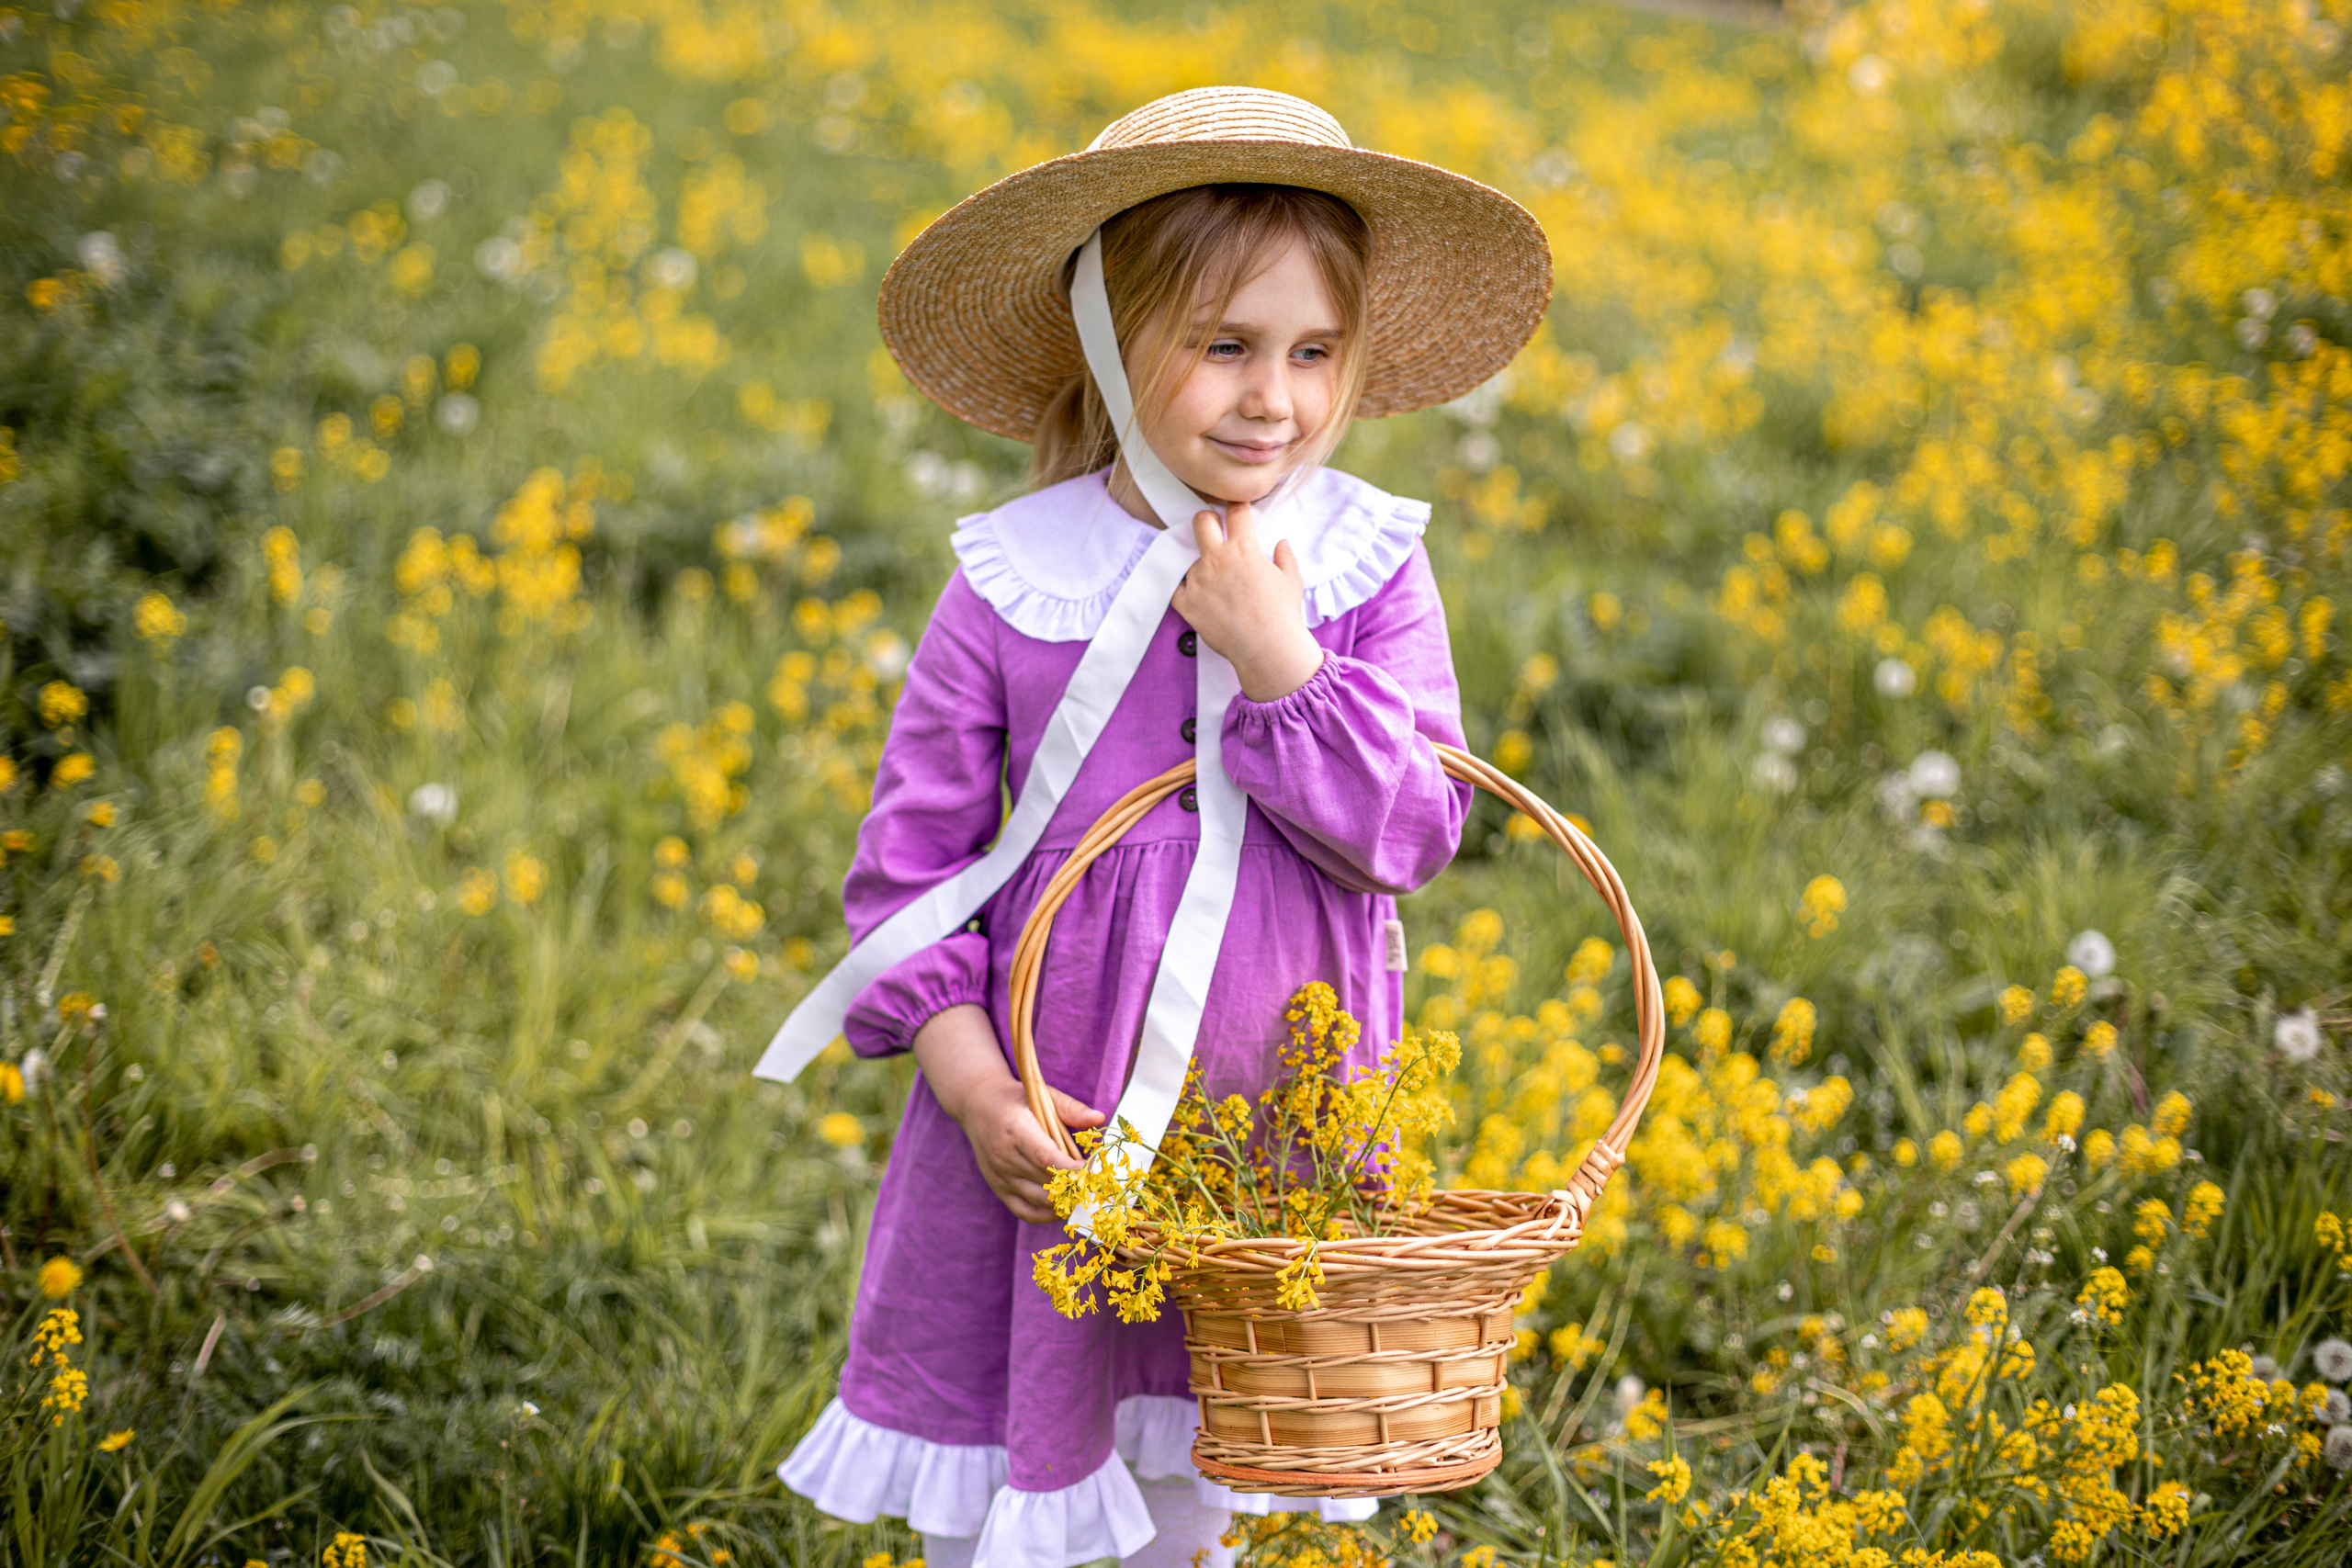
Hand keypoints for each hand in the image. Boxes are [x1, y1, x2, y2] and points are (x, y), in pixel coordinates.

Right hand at [911, 1004, 1102, 1223]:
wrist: (976, 1104)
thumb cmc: (1016, 1099)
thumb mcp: (1042, 1095)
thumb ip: (1070, 1108)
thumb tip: (1099, 1118)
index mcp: (1016, 1130)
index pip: (1046, 1158)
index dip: (1072, 1169)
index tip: (1096, 1171)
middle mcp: (1005, 1157)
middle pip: (1046, 1182)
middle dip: (1076, 1187)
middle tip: (1100, 1186)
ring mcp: (1000, 1176)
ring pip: (1039, 1201)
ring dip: (1065, 1202)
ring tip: (1087, 1196)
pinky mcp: (999, 1188)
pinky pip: (1025, 1211)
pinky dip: (1047, 1214)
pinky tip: (1064, 1206)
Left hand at [1170, 499, 1326, 701]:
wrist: (1267, 648)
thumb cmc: (1282, 614)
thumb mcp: (1291, 581)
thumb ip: (1285, 558)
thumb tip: (1281, 544)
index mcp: (1243, 549)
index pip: (1236, 514)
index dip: (1237, 507)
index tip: (1237, 508)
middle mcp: (1217, 559)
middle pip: (1201, 522)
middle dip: (1207, 520)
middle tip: (1212, 528)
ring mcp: (1198, 580)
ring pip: (1191, 561)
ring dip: (1202, 567)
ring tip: (1217, 586)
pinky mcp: (1186, 603)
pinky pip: (1177, 588)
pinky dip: (1186, 590)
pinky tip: (1198, 595)